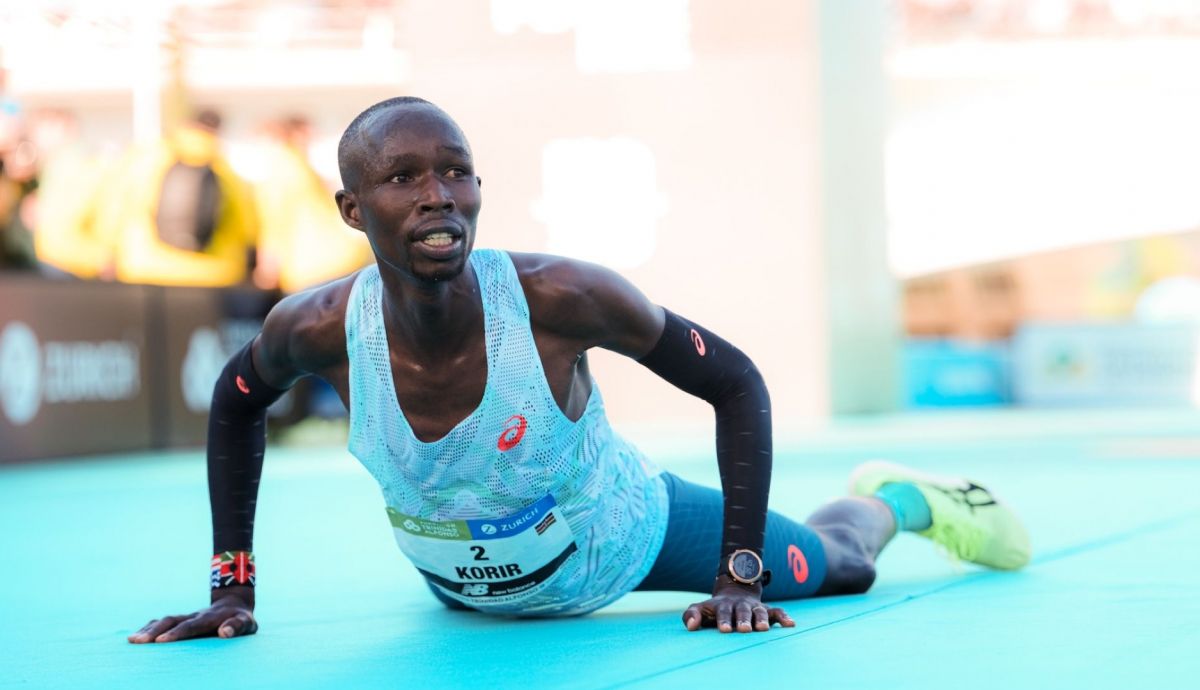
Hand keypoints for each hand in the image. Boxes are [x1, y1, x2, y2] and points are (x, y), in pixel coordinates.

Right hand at [127, 587, 256, 643]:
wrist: (235, 603)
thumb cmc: (241, 619)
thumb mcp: (246, 623)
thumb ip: (237, 626)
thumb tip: (224, 633)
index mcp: (210, 618)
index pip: (192, 626)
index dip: (177, 633)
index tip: (161, 641)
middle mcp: (195, 615)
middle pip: (172, 621)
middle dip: (155, 631)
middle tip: (139, 642)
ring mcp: (187, 616)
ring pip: (164, 620)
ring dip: (148, 630)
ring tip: (132, 640)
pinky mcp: (181, 619)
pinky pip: (162, 622)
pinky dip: (148, 628)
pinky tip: (136, 638)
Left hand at [682, 576, 794, 632]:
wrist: (734, 590)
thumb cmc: (714, 608)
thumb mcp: (700, 608)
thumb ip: (691, 615)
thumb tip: (691, 627)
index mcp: (723, 605)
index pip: (723, 612)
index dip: (724, 620)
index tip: (724, 630)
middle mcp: (740, 605)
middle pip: (742, 611)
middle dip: (743, 619)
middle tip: (743, 629)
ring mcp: (754, 606)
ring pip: (759, 611)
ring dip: (761, 619)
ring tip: (762, 629)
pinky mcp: (766, 609)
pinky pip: (777, 611)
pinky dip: (784, 617)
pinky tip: (790, 624)